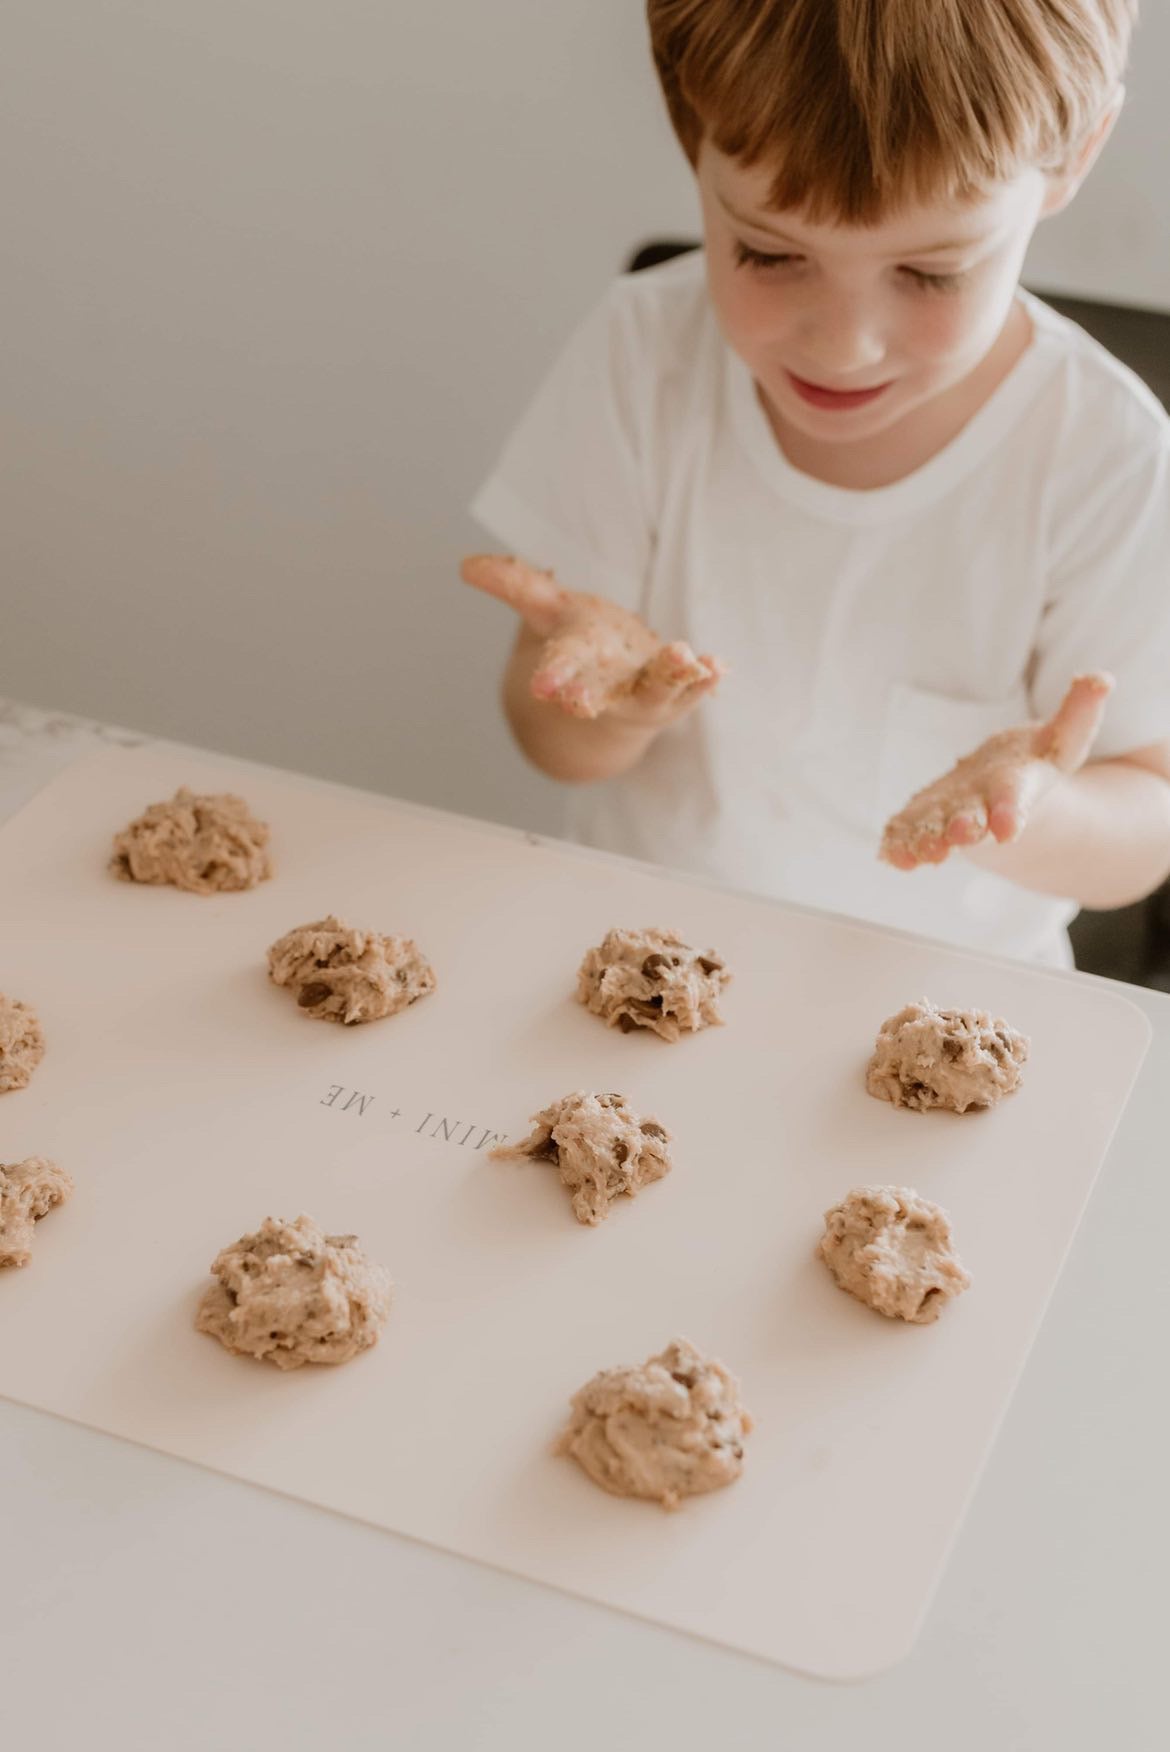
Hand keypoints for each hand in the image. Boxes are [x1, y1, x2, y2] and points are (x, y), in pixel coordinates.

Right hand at [461, 553, 726, 723]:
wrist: (619, 694)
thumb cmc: (583, 643)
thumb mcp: (549, 609)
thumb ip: (515, 585)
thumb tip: (466, 565)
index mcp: (576, 659)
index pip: (562, 665)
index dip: (554, 674)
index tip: (544, 687)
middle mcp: (609, 682)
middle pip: (600, 691)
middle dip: (590, 696)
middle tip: (581, 704)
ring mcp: (645, 689)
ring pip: (656, 689)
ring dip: (669, 676)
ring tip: (685, 658)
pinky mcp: (678, 691)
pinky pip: (692, 688)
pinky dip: (703, 679)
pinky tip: (716, 667)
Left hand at [880, 673, 1114, 870]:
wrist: (1001, 796)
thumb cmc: (1032, 764)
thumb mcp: (1062, 738)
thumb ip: (1080, 712)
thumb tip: (1100, 679)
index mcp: (1014, 790)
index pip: (1014, 802)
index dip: (1011, 813)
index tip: (1007, 827)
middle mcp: (982, 810)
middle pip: (974, 821)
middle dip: (965, 828)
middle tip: (959, 835)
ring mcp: (949, 818)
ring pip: (937, 834)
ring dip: (927, 843)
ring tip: (918, 854)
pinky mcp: (922, 820)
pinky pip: (908, 836)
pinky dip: (899, 846)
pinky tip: (892, 856)